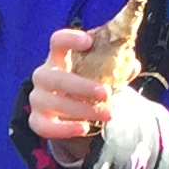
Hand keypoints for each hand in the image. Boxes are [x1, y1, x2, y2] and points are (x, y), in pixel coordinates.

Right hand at [28, 31, 122, 165]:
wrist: (73, 109)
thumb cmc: (87, 83)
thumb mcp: (101, 73)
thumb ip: (117, 67)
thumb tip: (132, 65)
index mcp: (59, 57)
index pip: (58, 41)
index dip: (70, 39)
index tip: (88, 42)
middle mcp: (44, 75)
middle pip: (55, 77)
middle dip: (81, 86)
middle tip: (106, 94)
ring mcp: (38, 98)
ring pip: (54, 103)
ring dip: (82, 110)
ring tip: (107, 115)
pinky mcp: (37, 120)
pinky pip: (45, 127)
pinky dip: (65, 129)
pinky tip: (84, 128)